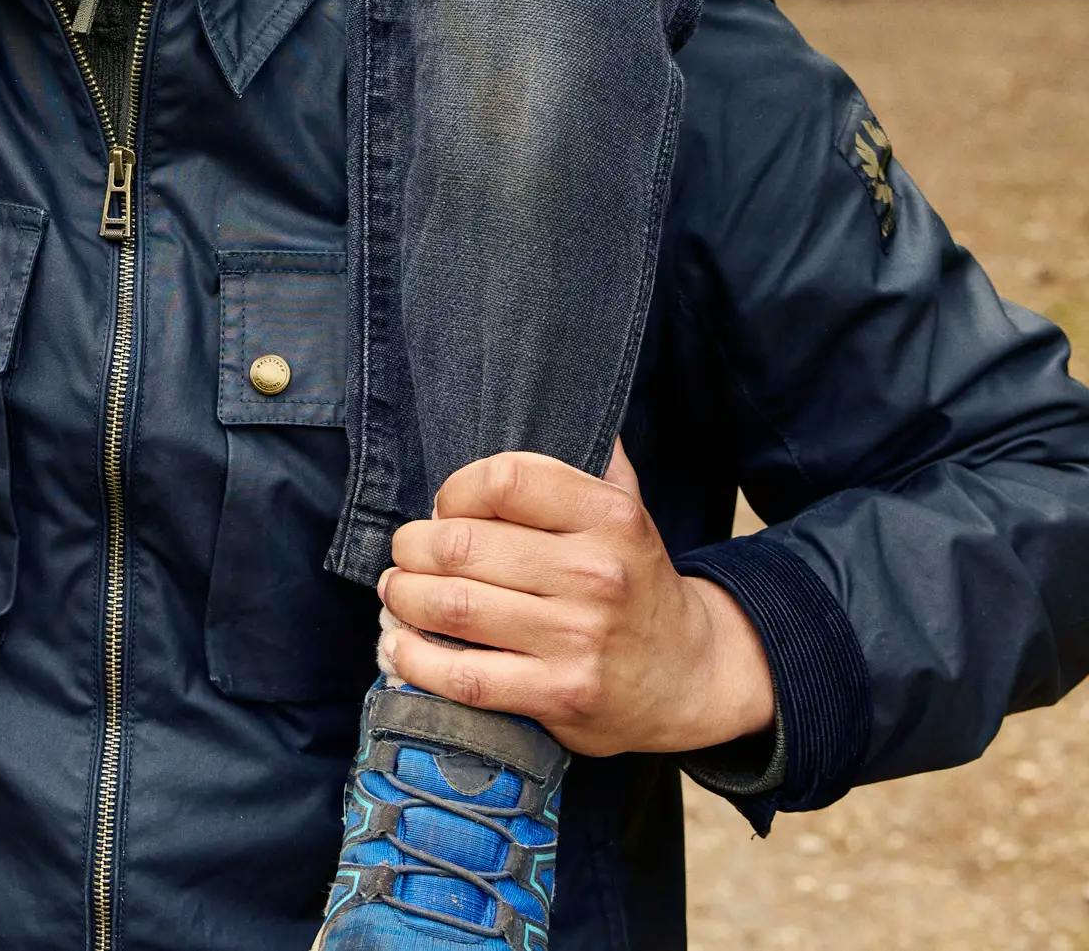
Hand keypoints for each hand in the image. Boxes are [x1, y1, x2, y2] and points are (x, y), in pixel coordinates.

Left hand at [377, 446, 776, 758]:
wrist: (691, 677)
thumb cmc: (637, 583)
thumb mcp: (629, 511)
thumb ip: (592, 458)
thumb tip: (556, 391)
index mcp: (610, 516)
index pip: (504, 479)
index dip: (455, 490)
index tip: (445, 508)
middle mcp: (595, 574)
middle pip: (464, 546)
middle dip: (413, 547)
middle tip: (404, 553)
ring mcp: (577, 639)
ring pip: (455, 608)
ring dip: (405, 598)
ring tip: (397, 592)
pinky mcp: (560, 696)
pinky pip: (466, 676)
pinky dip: (418, 660)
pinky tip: (403, 646)